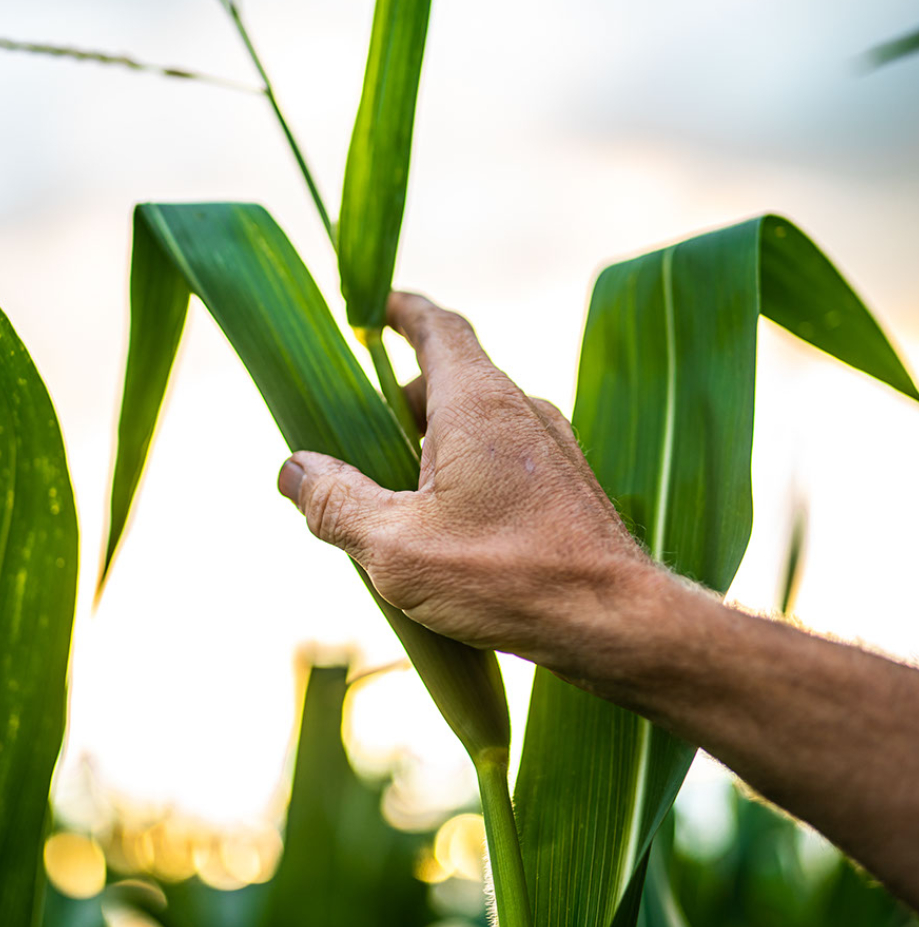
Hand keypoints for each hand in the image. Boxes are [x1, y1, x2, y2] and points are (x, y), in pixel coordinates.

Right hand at [277, 292, 653, 675]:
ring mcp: (552, 446)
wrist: (616, 620)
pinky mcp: (567, 484)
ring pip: (475, 426)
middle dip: (398, 406)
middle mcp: (521, 409)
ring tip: (397, 509)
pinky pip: (502, 458)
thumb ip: (336, 503)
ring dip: (430, 449)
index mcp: (478, 402)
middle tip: (356, 453)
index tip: (372, 307)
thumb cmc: (508, 576)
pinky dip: (464, 473)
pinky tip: (448, 533)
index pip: (437, 328)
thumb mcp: (397, 547)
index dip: (400, 311)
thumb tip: (293, 470)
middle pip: (448, 382)